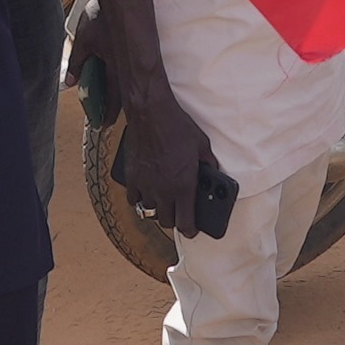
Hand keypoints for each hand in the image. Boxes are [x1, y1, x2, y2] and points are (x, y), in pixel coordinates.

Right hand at [113, 76, 216, 233]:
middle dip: (174, 220)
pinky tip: (145, 192)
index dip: (190, 230)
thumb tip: (213, 172)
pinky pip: (133, 199)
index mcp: (184, 186)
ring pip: (149, 211)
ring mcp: (146, 185)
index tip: (192, 230)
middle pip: (166, 222)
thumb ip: (208, 163)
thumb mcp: (202, 145)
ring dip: (157, 209)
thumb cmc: (178, 127)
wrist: (151, 114)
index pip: (186, 223)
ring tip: (162, 202)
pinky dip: (139, 199)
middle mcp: (164, 191)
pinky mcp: (132, 177)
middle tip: (178, 212)